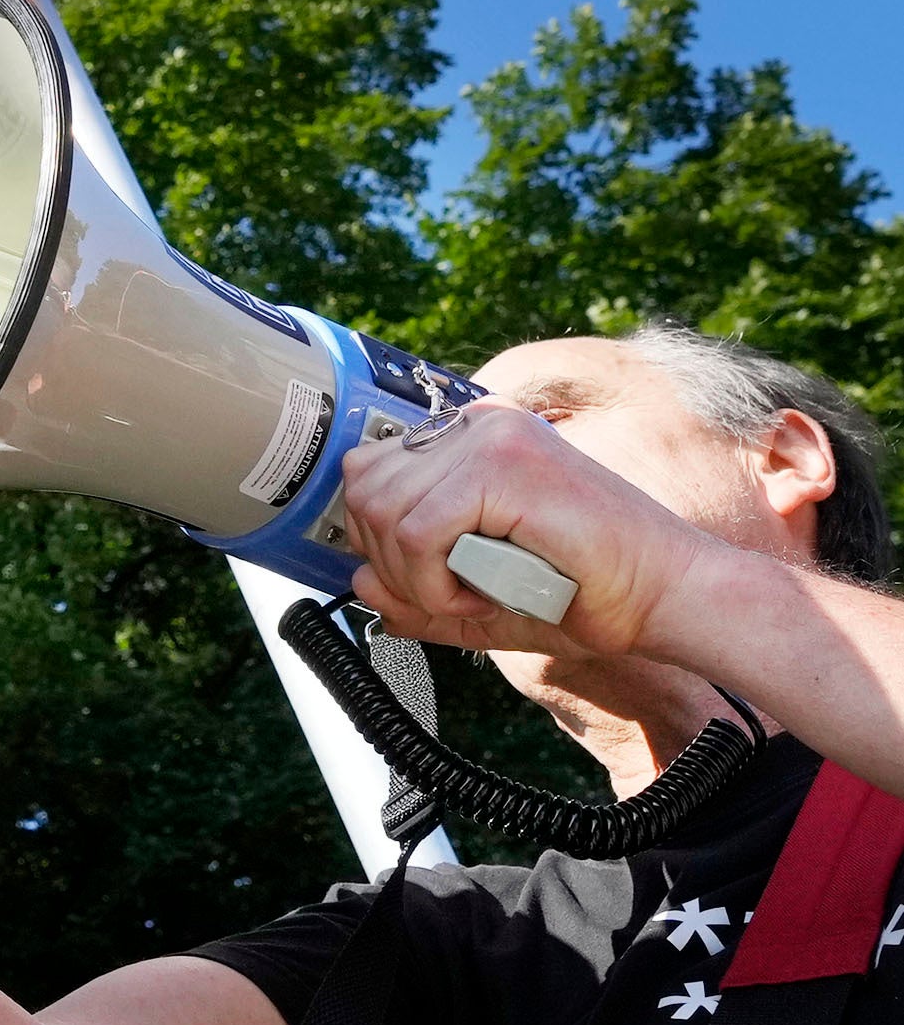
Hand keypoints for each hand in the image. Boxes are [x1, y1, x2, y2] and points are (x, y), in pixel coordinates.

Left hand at [343, 398, 707, 657]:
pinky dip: (436, 584)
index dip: (378, 539)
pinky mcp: (505, 467)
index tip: (426, 580)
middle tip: (448, 596)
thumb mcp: (482, 599)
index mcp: (472, 439)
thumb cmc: (587, 593)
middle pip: (364, 487)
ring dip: (415, 579)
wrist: (665, 594)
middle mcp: (478, 425)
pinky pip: (419, 533)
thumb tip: (360, 586)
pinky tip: (482, 597)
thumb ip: (417, 594)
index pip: (370, 470)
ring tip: (474, 598)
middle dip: (388, 561)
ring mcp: (492, 438)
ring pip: (384, 511)